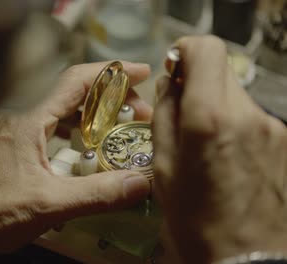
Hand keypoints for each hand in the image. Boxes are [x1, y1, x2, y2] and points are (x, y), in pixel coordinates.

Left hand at [0, 61, 152, 260]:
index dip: (111, 73)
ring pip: (58, 109)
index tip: (142, 73)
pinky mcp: (8, 143)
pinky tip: (84, 146)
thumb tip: (139, 183)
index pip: (74, 81)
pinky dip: (72, 129)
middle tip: (137, 113)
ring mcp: (11, 129)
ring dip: (90, 114)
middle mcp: (17, 116)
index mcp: (27, 120)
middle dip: (108, 97)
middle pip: (70, 92)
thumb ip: (96, 194)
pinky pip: (47, 125)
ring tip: (117, 128)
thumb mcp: (49, 205)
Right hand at [153, 36, 286, 263]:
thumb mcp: (163, 167)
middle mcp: (246, 115)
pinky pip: (252, 116)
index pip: (206, 49)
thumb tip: (171, 84)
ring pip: (236, 94)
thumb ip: (164, 115)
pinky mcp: (284, 141)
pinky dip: (234, 124)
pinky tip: (224, 156)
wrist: (248, 257)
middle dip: (198, 82)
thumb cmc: (199, 222)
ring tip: (203, 144)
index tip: (175, 68)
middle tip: (182, 111)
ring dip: (216, 105)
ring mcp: (272, 128)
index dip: (185, 51)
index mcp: (209, 119)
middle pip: (222, 69)